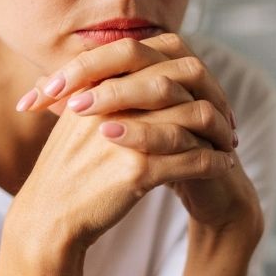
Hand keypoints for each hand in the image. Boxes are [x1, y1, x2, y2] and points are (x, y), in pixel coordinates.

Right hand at [19, 34, 264, 241]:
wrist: (47, 217)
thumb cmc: (66, 169)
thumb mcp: (76, 120)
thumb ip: (102, 92)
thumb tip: (137, 73)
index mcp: (100, 84)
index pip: (158, 59)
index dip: (190, 73)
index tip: (205, 91)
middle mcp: (115, 103)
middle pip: (182, 81)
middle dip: (212, 96)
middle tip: (226, 117)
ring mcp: (128, 135)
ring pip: (195, 116)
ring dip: (218, 130)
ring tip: (228, 142)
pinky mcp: (138, 170)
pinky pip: (193, 158)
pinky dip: (214, 161)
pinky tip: (222, 165)